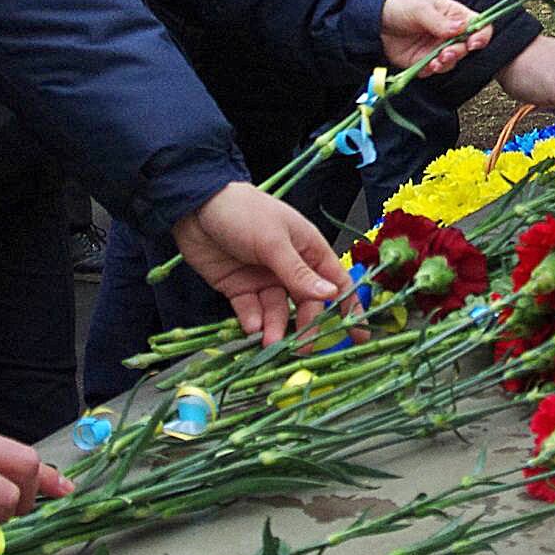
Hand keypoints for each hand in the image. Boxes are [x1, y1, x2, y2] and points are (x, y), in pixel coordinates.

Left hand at [173, 182, 351, 344]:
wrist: (196, 206)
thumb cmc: (244, 211)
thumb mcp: (275, 241)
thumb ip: (299, 273)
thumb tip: (330, 294)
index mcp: (308, 250)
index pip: (336, 283)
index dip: (349, 309)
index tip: (358, 336)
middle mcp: (290, 267)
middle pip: (306, 304)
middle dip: (305, 326)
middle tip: (301, 348)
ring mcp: (264, 279)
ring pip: (277, 311)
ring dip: (275, 328)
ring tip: (269, 342)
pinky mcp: (240, 289)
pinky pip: (251, 310)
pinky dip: (253, 321)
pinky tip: (251, 327)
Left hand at [379, 0, 489, 74]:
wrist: (375, 20)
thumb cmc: (400, 6)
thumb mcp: (420, 9)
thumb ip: (440, 21)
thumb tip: (461, 28)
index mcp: (454, 16)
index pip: (479, 26)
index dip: (481, 36)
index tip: (474, 43)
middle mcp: (449, 34)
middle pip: (467, 48)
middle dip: (459, 52)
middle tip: (447, 52)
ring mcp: (437, 49)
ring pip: (452, 62)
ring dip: (446, 63)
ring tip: (436, 60)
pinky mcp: (424, 62)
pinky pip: (433, 70)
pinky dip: (432, 70)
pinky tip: (425, 65)